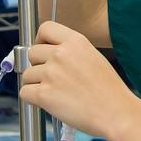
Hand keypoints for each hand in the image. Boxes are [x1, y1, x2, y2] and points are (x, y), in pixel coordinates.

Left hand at [20, 21, 138, 139]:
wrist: (115, 112)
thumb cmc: (109, 90)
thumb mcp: (93, 57)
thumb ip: (71, 51)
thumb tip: (50, 55)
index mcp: (75, 41)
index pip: (45, 28)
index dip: (40, 40)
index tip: (45, 52)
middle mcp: (60, 53)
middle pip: (32, 53)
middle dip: (38, 66)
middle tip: (52, 78)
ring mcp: (51, 73)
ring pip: (27, 75)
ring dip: (36, 84)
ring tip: (56, 93)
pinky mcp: (44, 94)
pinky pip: (24, 92)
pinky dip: (32, 99)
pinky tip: (48, 102)